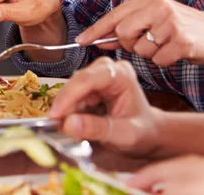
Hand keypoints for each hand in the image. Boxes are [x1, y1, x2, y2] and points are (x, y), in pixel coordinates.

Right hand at [48, 58, 162, 156]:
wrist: (149, 133)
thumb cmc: (142, 132)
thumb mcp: (124, 135)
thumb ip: (98, 129)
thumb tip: (69, 124)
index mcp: (121, 75)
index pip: (88, 79)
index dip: (68, 96)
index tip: (54, 116)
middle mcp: (108, 69)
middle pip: (76, 82)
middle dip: (65, 105)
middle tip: (57, 127)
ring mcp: (98, 75)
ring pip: (71, 90)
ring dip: (66, 110)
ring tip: (68, 130)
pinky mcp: (90, 85)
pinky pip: (72, 97)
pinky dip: (69, 112)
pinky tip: (73, 125)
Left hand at [76, 0, 203, 66]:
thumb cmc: (184, 29)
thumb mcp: (156, 19)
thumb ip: (129, 26)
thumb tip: (98, 39)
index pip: (115, 14)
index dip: (97, 29)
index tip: (82, 41)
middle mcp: (158, 6)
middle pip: (123, 33)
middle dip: (130, 44)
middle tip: (148, 42)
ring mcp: (170, 22)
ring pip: (140, 49)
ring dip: (151, 54)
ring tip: (167, 44)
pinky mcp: (181, 40)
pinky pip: (158, 59)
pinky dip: (164, 61)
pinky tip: (177, 52)